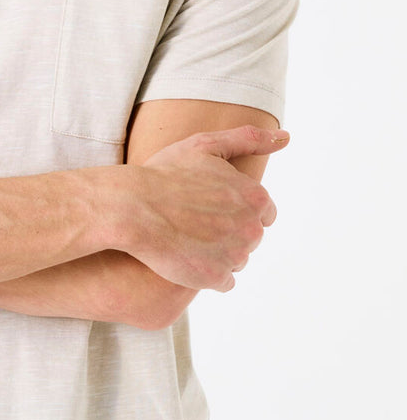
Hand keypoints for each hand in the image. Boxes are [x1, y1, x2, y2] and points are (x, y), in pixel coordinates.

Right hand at [123, 124, 288, 292]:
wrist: (132, 208)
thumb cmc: (165, 174)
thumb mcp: (206, 146)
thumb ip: (249, 140)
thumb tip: (287, 138)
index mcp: (256, 198)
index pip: (262, 213)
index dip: (235, 209)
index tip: (209, 205)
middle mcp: (252, 229)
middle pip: (249, 238)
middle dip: (227, 232)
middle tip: (193, 221)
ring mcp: (235, 256)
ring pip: (236, 260)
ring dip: (217, 253)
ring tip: (186, 238)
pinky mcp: (215, 278)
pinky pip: (222, 281)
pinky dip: (207, 273)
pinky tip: (186, 257)